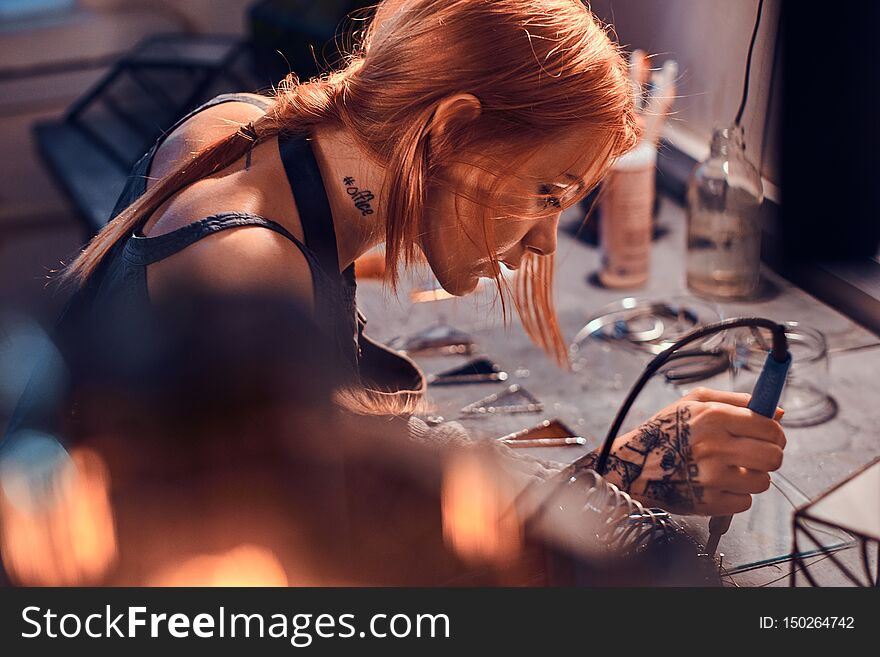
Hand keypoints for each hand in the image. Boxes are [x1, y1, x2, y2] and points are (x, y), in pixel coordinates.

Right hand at [579, 387, 785, 515]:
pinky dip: (736, 495)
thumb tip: (777, 411)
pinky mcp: (709, 502)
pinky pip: (745, 502)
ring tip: (732, 470)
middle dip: (770, 455)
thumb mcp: (693, 402)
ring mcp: (712, 477)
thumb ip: (736, 400)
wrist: (633, 465)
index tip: (769, 436)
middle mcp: (715, 446)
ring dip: (752, 477)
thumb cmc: (664, 431)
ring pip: (763, 482)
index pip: (770, 427)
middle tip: (755, 454)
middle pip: (774, 457)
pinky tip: (719, 485)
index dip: (775, 432)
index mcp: (713, 416)